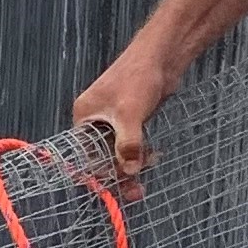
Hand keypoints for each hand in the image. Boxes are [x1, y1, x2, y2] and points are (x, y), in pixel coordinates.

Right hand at [71, 43, 171, 179]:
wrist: (162, 56)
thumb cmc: (138, 76)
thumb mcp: (130, 114)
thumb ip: (128, 144)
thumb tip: (129, 170)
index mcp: (85, 116)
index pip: (85, 154)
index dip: (100, 172)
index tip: (116, 187)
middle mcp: (96, 119)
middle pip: (102, 156)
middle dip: (119, 172)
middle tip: (136, 191)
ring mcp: (114, 119)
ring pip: (118, 152)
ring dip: (132, 164)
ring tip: (148, 170)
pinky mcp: (131, 119)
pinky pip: (131, 144)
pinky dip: (140, 153)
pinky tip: (153, 156)